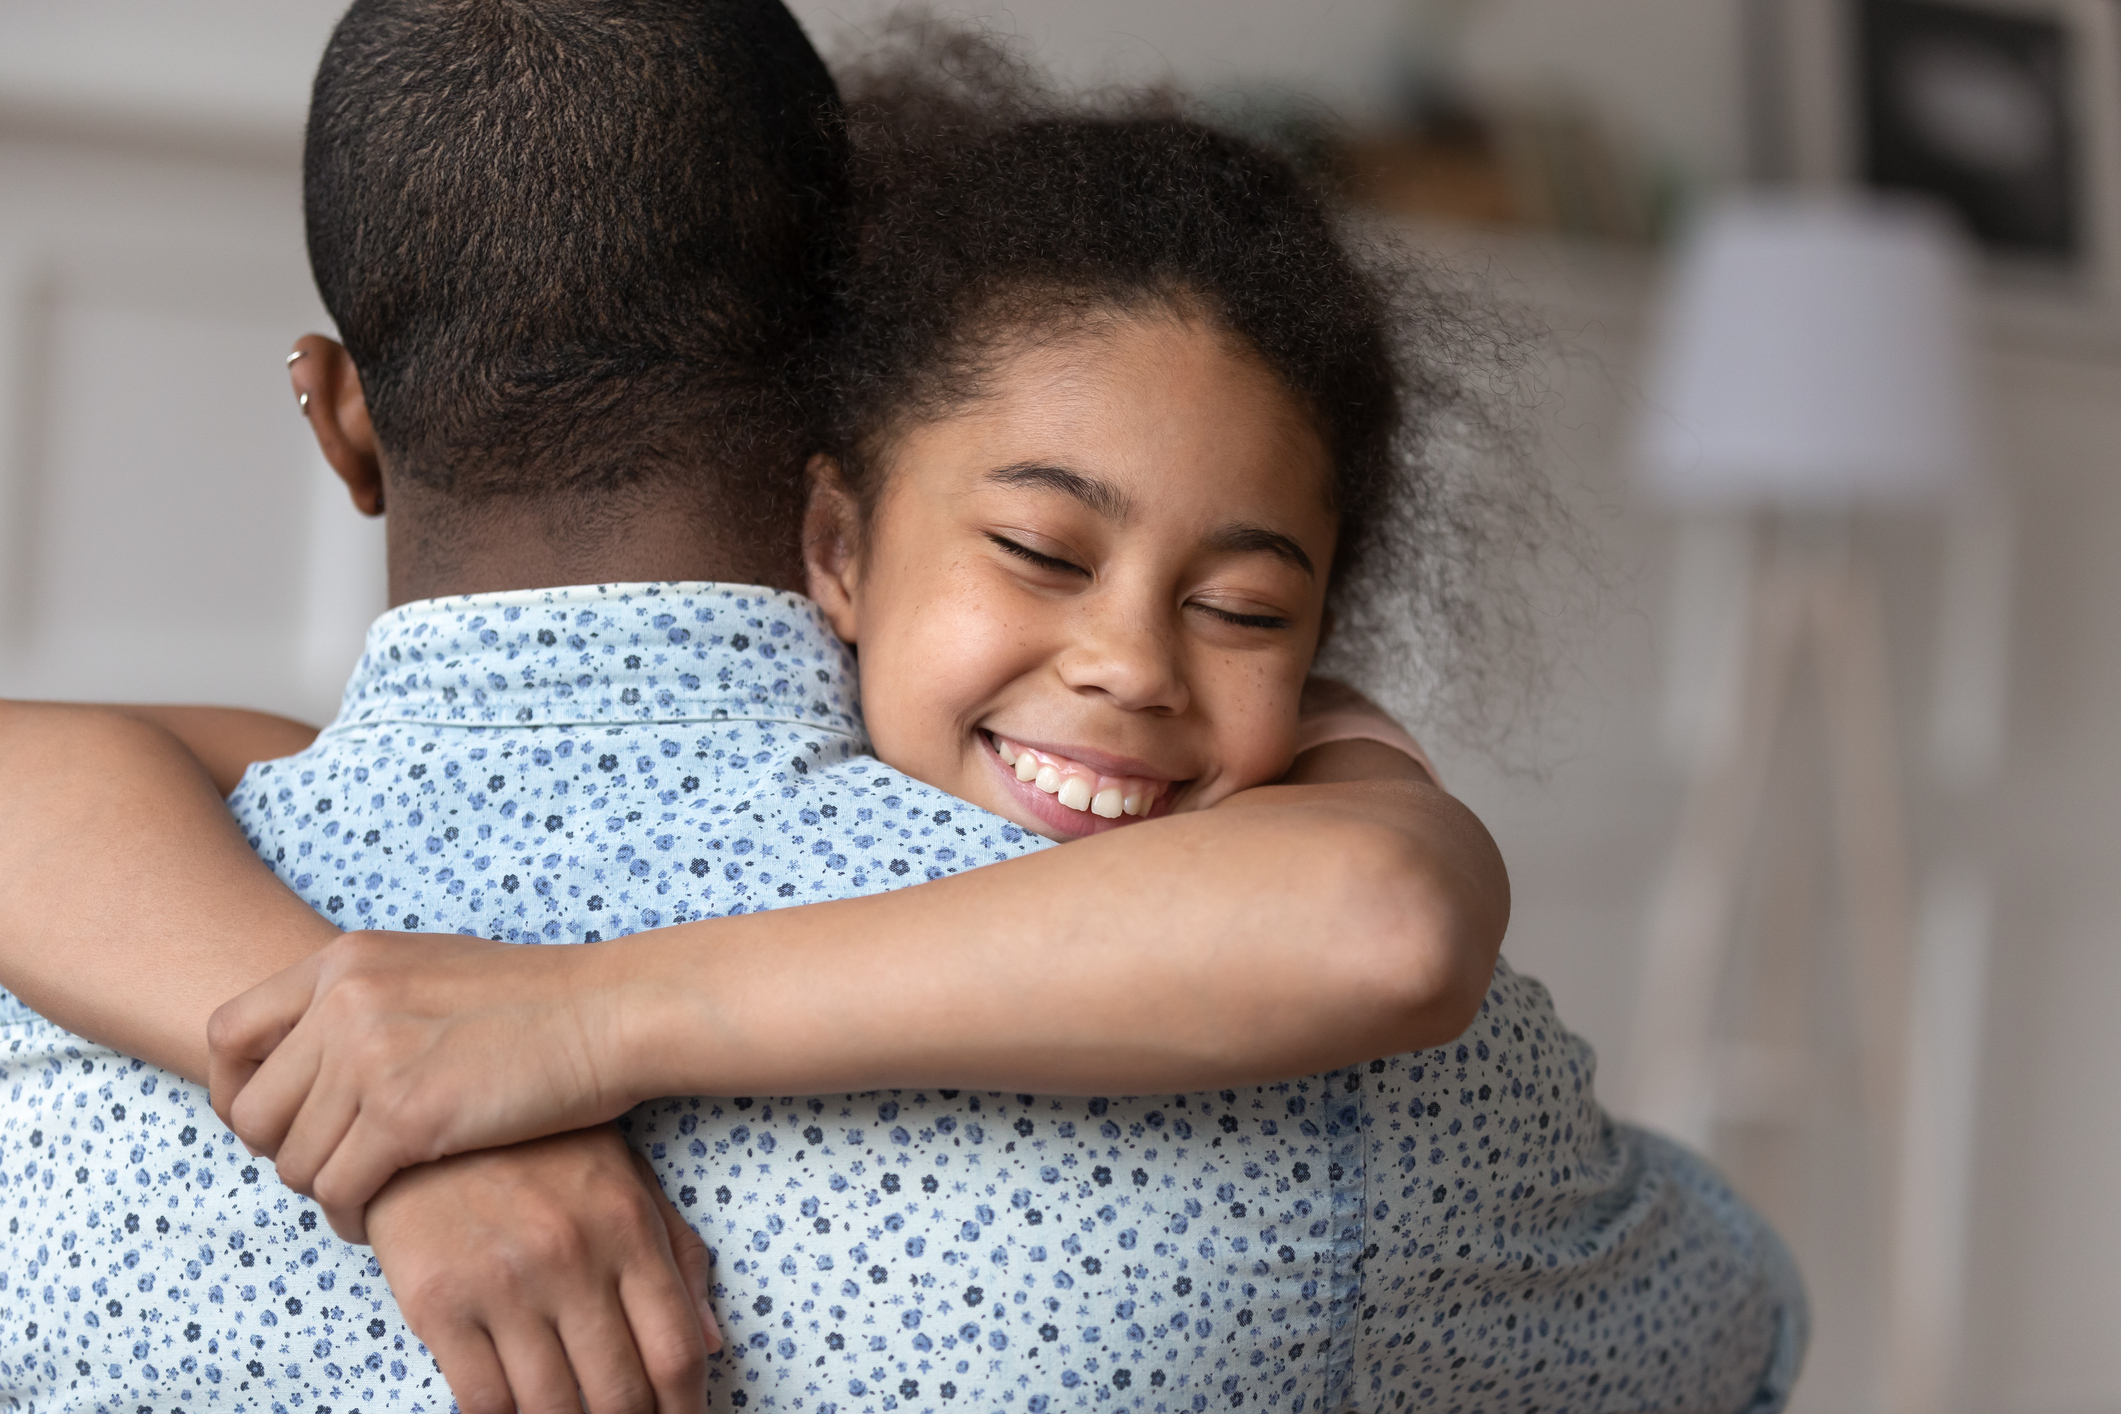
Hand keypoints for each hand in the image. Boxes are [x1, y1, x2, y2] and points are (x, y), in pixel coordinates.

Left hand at [209, 930, 636, 1234]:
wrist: (613, 1013)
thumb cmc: (539, 1002)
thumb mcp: (430, 970)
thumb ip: (362, 1002)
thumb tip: (308, 1065)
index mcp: (345, 960)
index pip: (229, 1033)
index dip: (236, 1091)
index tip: (274, 1121)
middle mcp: (344, 1000)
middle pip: (252, 1110)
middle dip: (282, 1151)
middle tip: (332, 1163)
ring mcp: (371, 1058)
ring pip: (293, 1161)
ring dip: (325, 1187)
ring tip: (368, 1189)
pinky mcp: (406, 1117)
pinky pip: (339, 1190)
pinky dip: (355, 1214)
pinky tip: (388, 1209)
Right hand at [367, 1125, 719, 1413]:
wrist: (424, 1117)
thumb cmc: (536, 1150)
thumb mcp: (622, 1177)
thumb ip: (674, 1254)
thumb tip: (711, 1343)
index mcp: (626, 1226)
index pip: (675, 1349)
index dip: (685, 1406)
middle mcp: (571, 1259)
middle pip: (619, 1392)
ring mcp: (503, 1285)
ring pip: (553, 1407)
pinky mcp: (438, 1304)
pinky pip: (484, 1400)